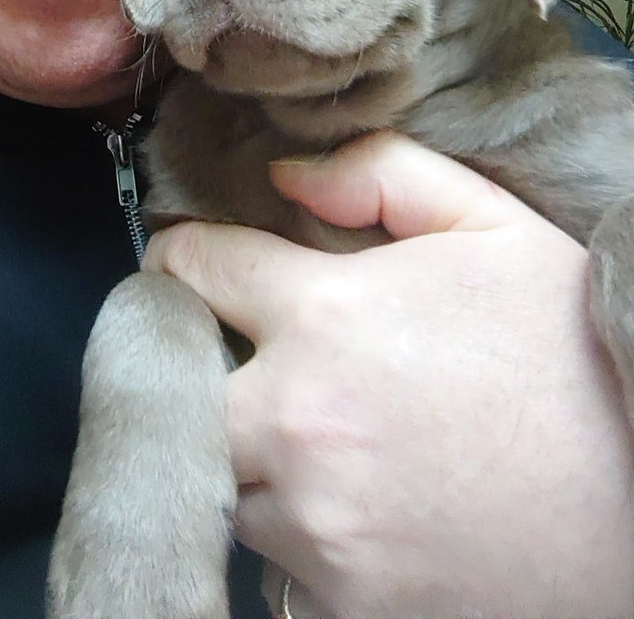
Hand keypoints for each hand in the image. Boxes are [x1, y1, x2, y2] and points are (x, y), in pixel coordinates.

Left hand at [143, 130, 633, 618]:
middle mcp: (298, 422)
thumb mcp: (493, 228)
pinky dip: (297, 528)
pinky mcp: (343, 603)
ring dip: (250, 452)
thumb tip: (286, 176)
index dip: (186, 257)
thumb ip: (380, 174)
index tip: (191, 264)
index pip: (192, 269)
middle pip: (179, 385)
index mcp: (324, 317)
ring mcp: (315, 524)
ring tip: (319, 436)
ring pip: (223, 477)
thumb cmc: (573, 354)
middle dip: (197, 362)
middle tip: (245, 357)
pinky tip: (357, 503)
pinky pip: (274, 558)